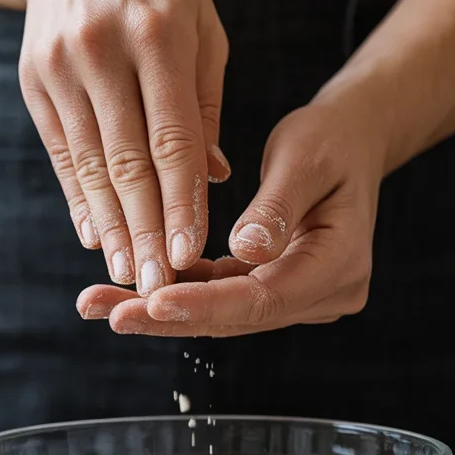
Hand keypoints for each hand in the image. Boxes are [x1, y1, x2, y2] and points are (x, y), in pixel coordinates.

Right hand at [19, 0, 230, 294]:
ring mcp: (61, 67)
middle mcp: (104, 51)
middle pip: (127, 160)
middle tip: (157, 284)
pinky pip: (60, 152)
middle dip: (144, 230)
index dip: (181, 200)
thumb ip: (206, 103)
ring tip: (126, 276)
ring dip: (110, 226)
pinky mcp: (34, 81)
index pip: (173, 136)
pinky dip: (78, 197)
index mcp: (159, 33)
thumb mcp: (202, 24)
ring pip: (89, 164)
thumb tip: (214, 179)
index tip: (191, 251)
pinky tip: (93, 235)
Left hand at [76, 91, 382, 334]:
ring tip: (101, 303)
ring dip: (163, 309)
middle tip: (107, 312)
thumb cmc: (332, 138)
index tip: (154, 300)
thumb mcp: (305, 158)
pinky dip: (180, 289)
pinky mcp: (275, 286)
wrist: (353, 139)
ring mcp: (301, 295)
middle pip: (239, 316)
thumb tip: (243, 248)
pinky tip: (132, 287)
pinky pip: (223, 294)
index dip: (208, 303)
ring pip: (224, 313)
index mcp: (341, 265)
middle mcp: (325, 293)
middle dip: (168, 315)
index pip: (266, 297)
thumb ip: (276, 206)